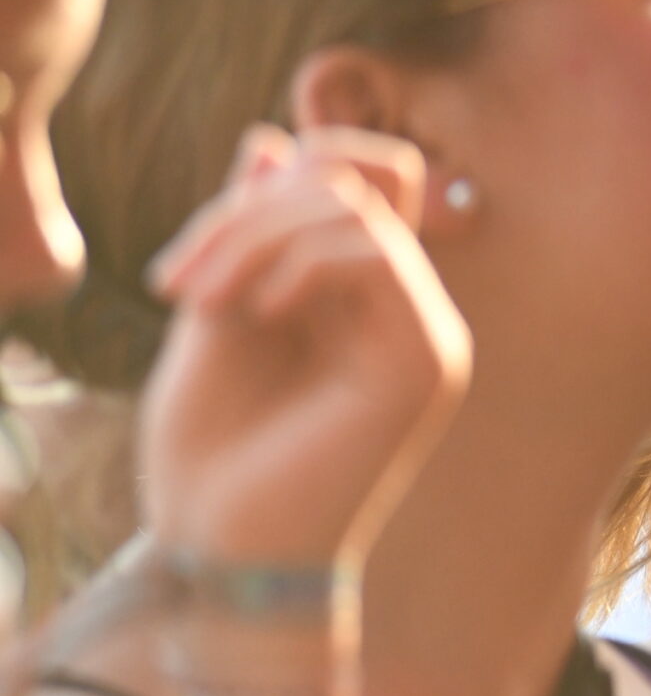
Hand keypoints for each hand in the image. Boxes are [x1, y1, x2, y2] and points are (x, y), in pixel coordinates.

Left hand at [136, 125, 469, 566]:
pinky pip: (373, 254)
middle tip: (178, 283)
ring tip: (199, 301)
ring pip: (357, 208)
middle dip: (249, 209)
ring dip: (256, 236)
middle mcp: (410, 312)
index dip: (271, 186)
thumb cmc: (213, 457)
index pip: (354, 183)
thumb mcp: (215, 316)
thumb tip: (272, 140)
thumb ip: (247, 234)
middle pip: (353, 180)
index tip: (186, 264)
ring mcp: (428, 335)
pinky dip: (299, 263)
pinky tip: (256, 313)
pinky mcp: (428, 360)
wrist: (220, 555)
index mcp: (364, 304)